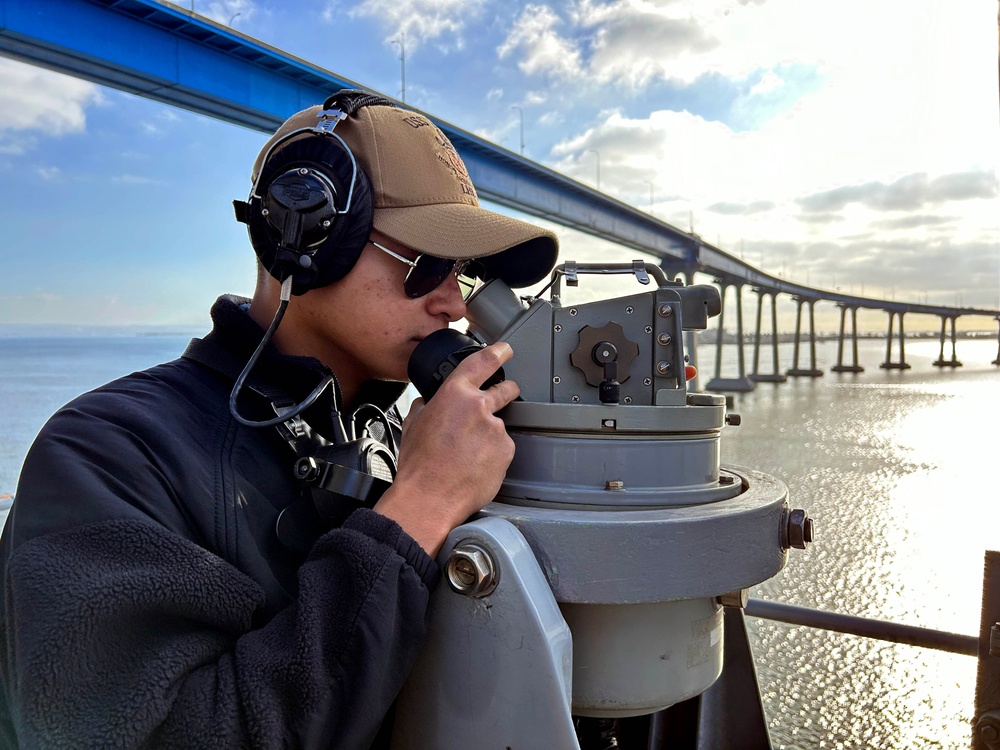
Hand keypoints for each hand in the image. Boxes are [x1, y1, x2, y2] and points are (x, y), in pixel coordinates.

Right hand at [373, 342, 518, 556]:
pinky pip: (503, 449)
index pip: (482, 362)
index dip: (498, 352)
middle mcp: (479, 407)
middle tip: (495, 406)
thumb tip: (426, 403)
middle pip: (505, 390)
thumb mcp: (412, 426)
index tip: (505, 349)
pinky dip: (493, 456)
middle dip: (506, 392)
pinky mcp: (506, 451)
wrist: (429, 498)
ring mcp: (496, 430)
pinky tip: (475, 467)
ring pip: (500, 426)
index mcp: (454, 394)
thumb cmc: (419, 466)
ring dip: (490, 436)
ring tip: (468, 455)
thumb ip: (423, 407)